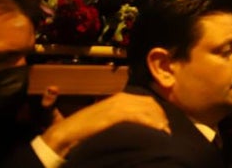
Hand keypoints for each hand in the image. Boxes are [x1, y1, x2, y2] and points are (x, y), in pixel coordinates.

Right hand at [40, 92, 168, 156]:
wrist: (64, 134)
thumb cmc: (85, 130)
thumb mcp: (107, 119)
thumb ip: (122, 117)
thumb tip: (140, 125)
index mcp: (121, 97)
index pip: (148, 102)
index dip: (159, 113)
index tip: (164, 126)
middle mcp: (122, 98)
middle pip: (151, 105)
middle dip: (161, 118)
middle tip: (167, 132)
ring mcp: (117, 106)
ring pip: (147, 110)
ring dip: (159, 122)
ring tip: (164, 134)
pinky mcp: (113, 115)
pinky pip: (138, 117)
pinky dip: (150, 124)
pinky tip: (156, 131)